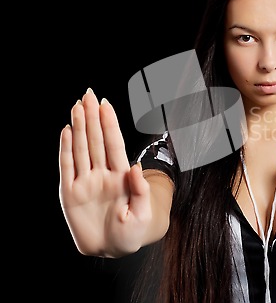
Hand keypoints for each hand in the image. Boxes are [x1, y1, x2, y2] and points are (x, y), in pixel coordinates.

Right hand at [59, 88, 151, 256]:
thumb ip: (140, 191)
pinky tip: (67, 132)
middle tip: (88, 94)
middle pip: (96, 140)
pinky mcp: (70, 194)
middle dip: (93, 118)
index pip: (114, 144)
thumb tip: (136, 166)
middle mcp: (102, 174)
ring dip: (79, 128)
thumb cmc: (132, 232)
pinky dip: (66, 150)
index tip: (106, 105)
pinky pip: (67, 168)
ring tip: (77, 107)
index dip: (110, 124)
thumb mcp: (141, 214)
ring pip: (81, 149)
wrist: (112, 250)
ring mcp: (85, 182)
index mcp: (121, 176)